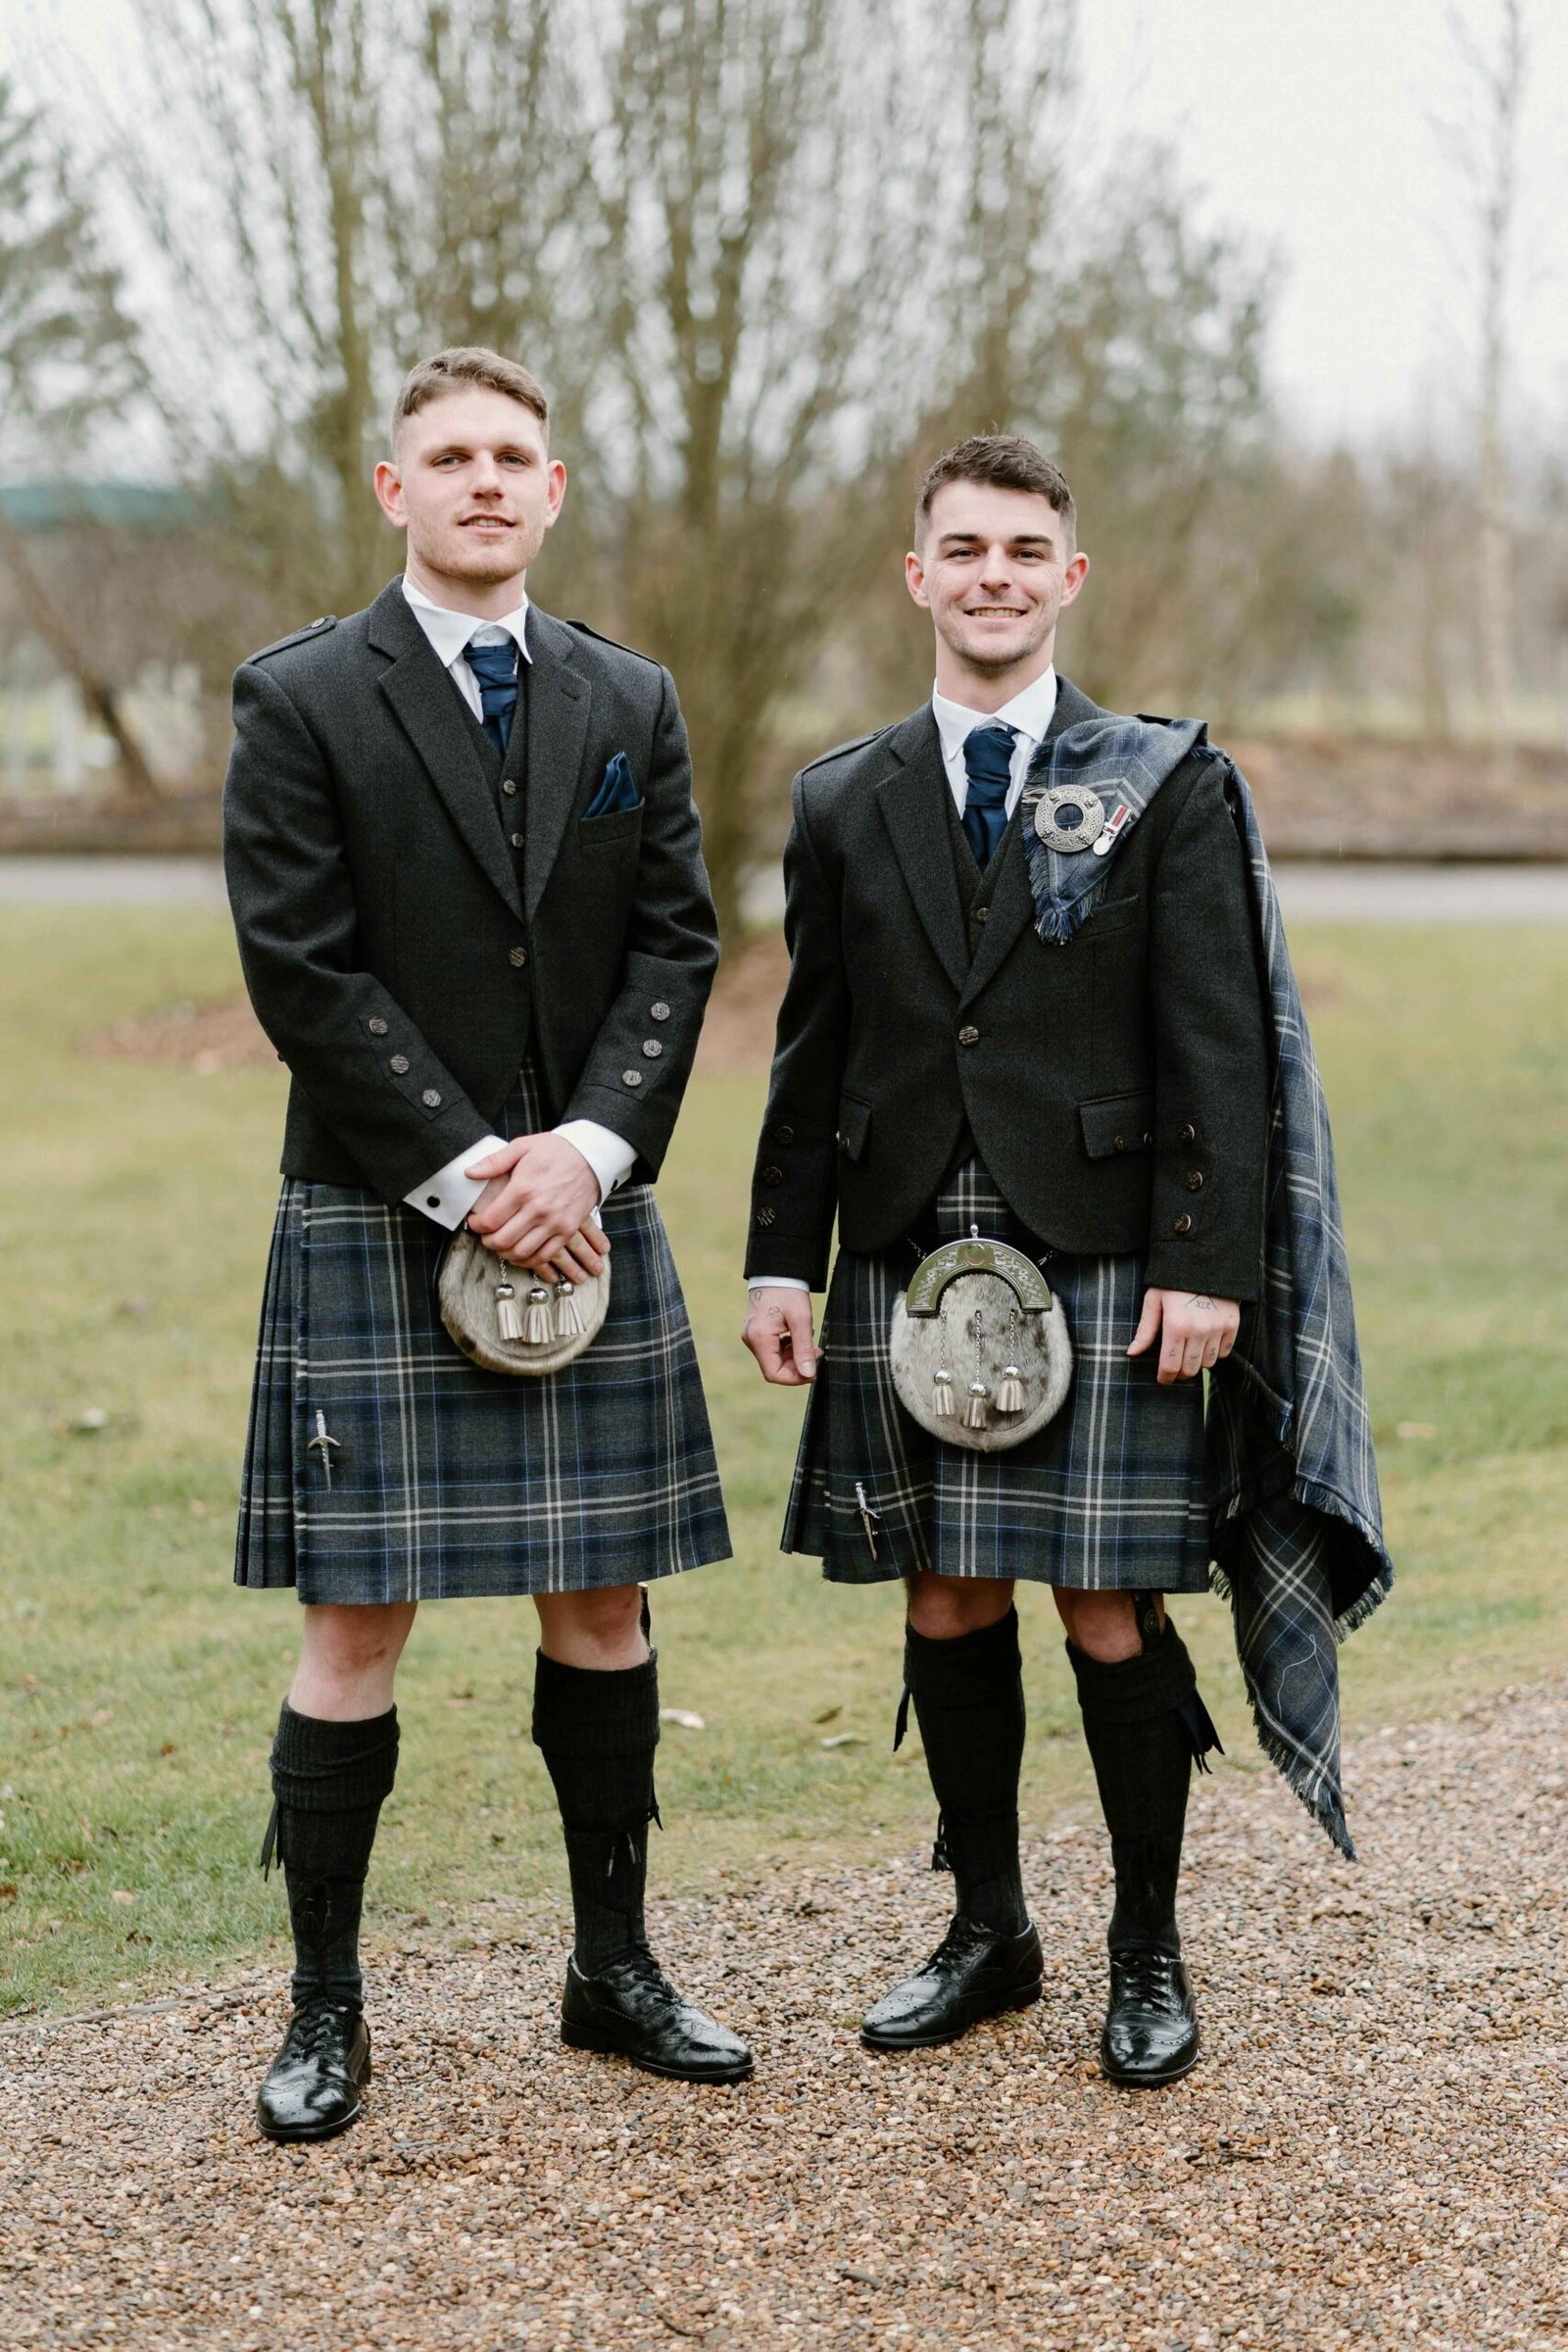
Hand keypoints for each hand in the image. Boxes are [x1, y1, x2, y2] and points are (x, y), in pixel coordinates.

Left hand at [464, 1134, 608, 1281]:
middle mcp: (538, 1210)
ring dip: (505, 1253)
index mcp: (523, 1189)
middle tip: (485, 1235)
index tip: (474, 1222)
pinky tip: (520, 1253)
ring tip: (501, 1244)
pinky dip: (528, 1260)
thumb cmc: (555, 1150)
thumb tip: (468, 1173)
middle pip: (503, 1241)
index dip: (476, 1226)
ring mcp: (555, 1223)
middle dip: (487, 1242)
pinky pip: (544, 1255)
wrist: (591, 1157)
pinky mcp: (568, 1231)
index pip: (490, 1220)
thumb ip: (493, 1162)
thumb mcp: (522, 1147)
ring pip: (522, 1253)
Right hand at [742, 1286, 820, 1384]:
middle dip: (797, 1366)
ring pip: (774, 1360)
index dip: (795, 1378)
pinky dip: (787, 1348)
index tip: (814, 1370)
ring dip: (793, 1356)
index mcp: (759, 1338)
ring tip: (809, 1342)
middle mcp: (751, 1339)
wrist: (777, 1271)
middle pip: (774, 1368)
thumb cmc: (789, 1291)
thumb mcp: (801, 1319)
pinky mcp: (756, 1332)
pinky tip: (798, 1336)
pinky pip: (772, 1350)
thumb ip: (804, 1348)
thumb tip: (808, 1374)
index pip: (774, 1374)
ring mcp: (752, 1336)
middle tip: (817, 1353)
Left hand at [1127, 1288, 1239, 1384]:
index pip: (1170, 1365)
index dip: (1165, 1377)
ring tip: (1190, 1351)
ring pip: (1208, 1363)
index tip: (1162, 1378)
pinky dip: (1215, 1352)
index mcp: (1175, 1326)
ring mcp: (1218, 1328)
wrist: (1205, 1261)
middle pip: (1190, 1369)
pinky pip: (1224, 1352)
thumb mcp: (1154, 1300)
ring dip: (1198, 1362)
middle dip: (1180, 1372)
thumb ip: (1145, 1330)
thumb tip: (1132, 1353)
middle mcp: (1198, 1330)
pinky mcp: (1232, 1324)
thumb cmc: (1173, 1281)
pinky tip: (1206, 1342)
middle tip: (1175, 1365)